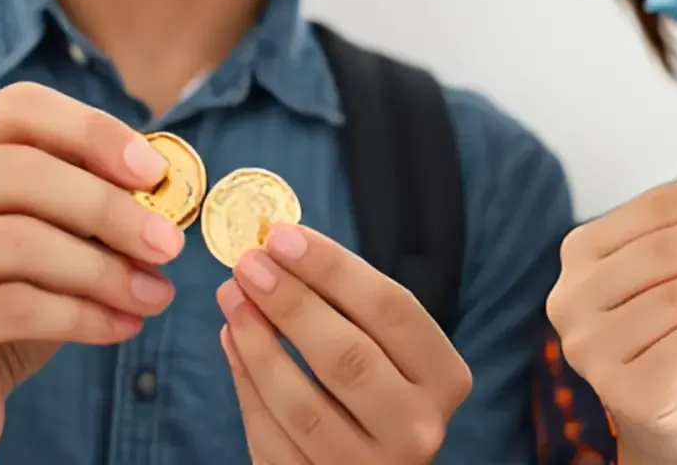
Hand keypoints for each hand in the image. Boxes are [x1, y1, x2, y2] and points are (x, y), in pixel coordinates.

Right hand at [0, 82, 184, 464]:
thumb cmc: (3, 303)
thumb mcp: (49, 237)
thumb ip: (89, 197)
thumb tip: (163, 180)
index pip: (17, 109)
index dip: (92, 131)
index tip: (155, 173)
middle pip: (16, 171)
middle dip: (108, 207)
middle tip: (169, 244)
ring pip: (17, 242)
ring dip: (105, 270)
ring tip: (156, 294)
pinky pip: (11, 307)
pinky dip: (83, 316)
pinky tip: (122, 327)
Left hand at [216, 225, 471, 463]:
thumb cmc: (382, 391)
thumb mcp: (391, 349)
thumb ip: (350, 306)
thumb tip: (281, 251)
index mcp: (445, 379)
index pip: (392, 311)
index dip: (334, 269)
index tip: (282, 237)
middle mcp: (417, 429)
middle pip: (348, 357)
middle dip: (291, 303)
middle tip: (248, 264)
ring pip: (303, 405)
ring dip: (259, 344)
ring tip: (231, 298)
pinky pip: (273, 439)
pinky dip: (247, 387)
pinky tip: (233, 343)